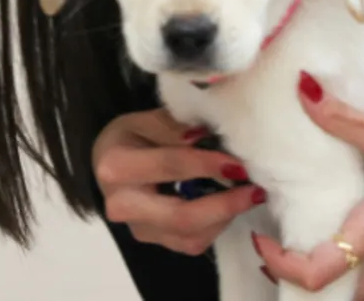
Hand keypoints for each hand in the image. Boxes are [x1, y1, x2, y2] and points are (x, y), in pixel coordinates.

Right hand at [93, 108, 266, 255]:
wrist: (109, 164)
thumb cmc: (132, 137)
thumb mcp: (148, 120)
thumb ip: (177, 127)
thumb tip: (210, 135)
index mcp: (116, 167)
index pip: (169, 166)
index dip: (206, 165)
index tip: (238, 163)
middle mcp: (122, 205)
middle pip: (180, 216)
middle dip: (223, 206)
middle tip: (254, 191)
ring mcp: (139, 229)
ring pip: (190, 236)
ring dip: (224, 217)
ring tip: (248, 195)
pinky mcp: (155, 241)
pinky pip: (192, 243)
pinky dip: (216, 225)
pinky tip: (227, 205)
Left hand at [252, 74, 363, 299]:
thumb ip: (340, 117)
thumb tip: (301, 90)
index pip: (318, 273)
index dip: (281, 264)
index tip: (263, 239)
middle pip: (341, 291)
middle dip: (302, 278)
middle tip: (278, 249)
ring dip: (334, 272)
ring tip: (307, 240)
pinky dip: (361, 258)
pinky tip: (352, 224)